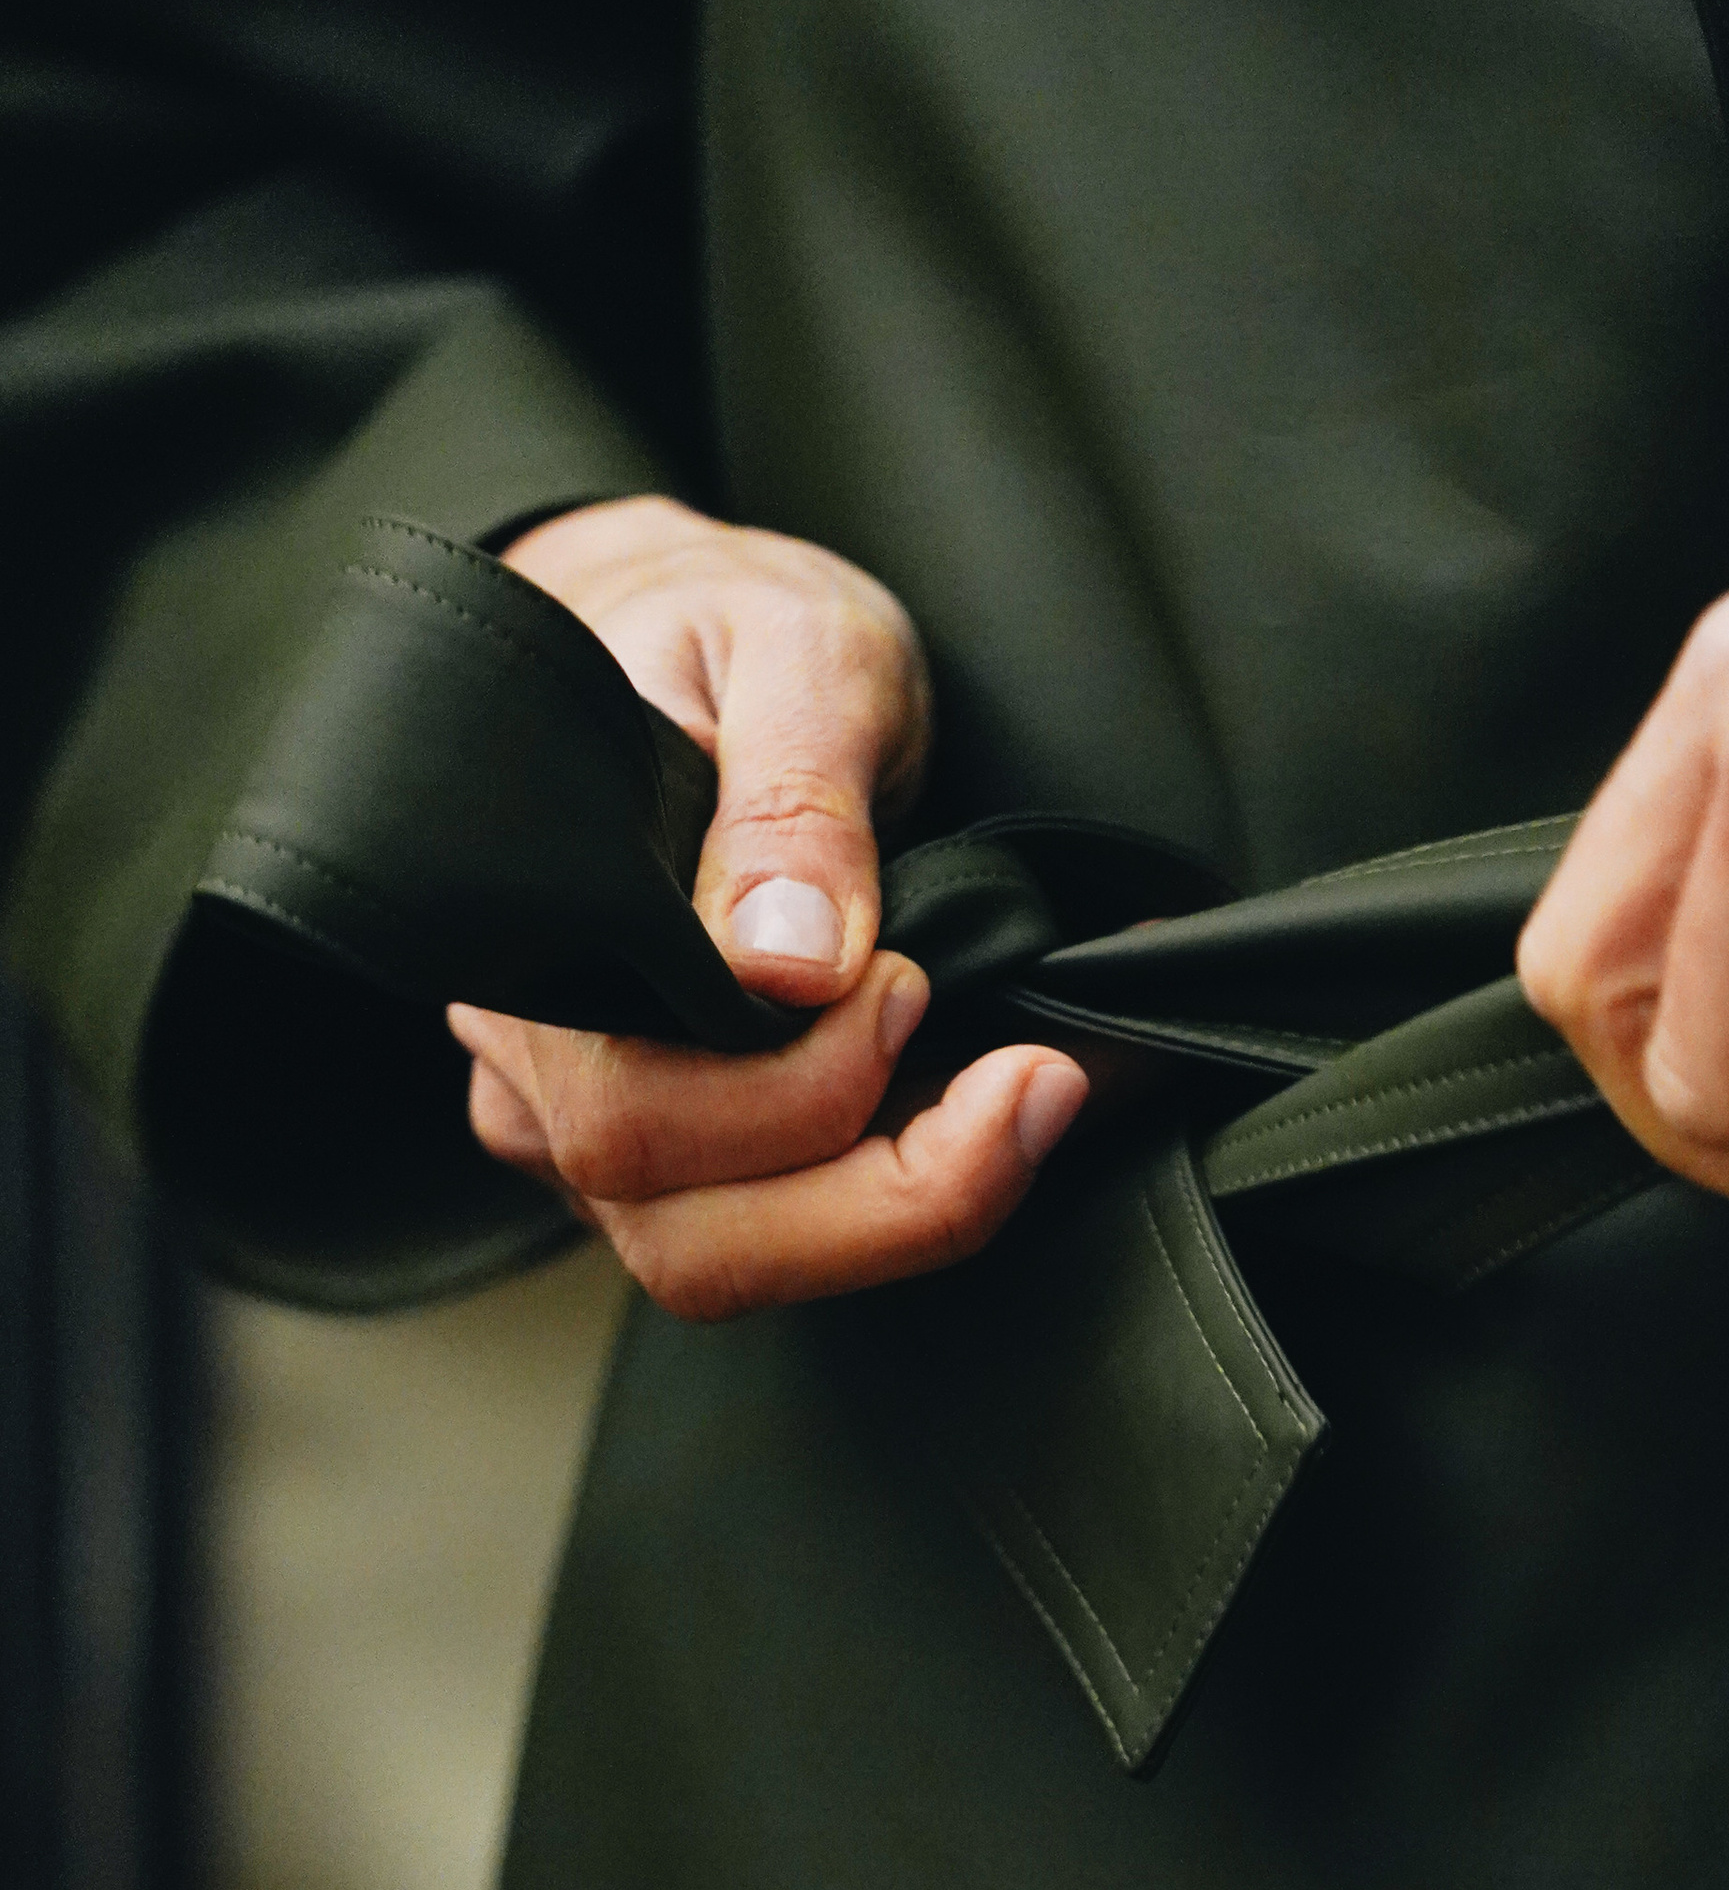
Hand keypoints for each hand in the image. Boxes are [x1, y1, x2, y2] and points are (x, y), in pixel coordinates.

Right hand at [447, 495, 1086, 1314]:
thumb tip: (786, 965)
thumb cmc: (724, 629)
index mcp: (534, 935)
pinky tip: (986, 1113)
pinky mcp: (666, 1152)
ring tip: (1032, 1096)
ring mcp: (587, 1121)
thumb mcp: (791, 649)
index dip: (807, 1099)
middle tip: (1034, 1078)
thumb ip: (791, 798)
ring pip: (724, 1260)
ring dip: (901, 1212)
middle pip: (684, 1238)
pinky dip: (895, 1199)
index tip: (925, 994)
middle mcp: (534, 1059)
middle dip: (886, 1194)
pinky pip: (768, 1230)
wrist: (686, 629)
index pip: (639, 1115)